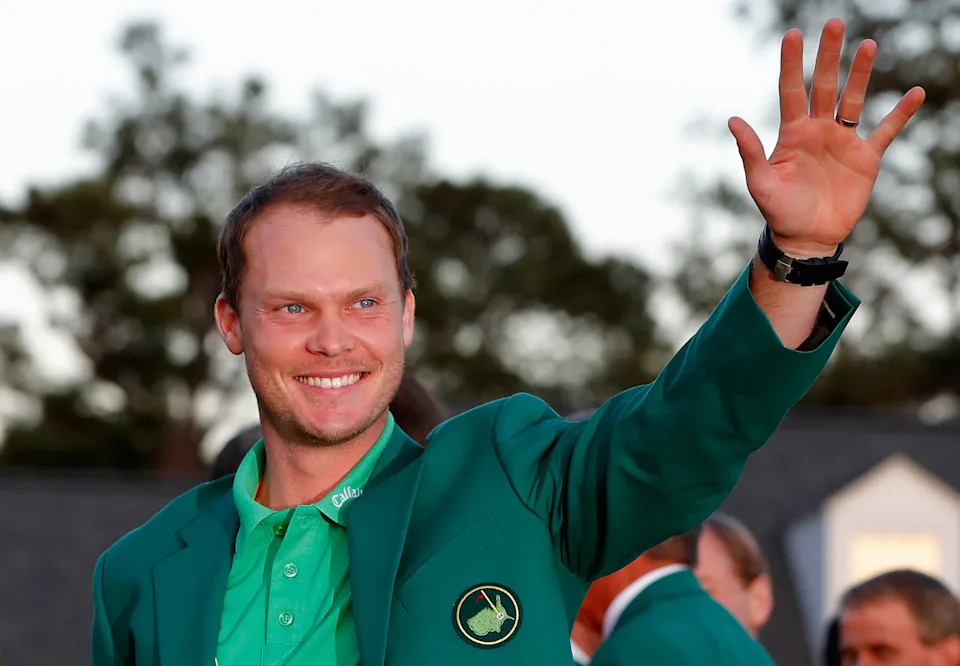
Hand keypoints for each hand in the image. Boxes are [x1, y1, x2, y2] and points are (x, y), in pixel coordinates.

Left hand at [730, 18, 924, 256]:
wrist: (807, 237)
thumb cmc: (779, 211)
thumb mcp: (760, 182)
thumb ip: (749, 151)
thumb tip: (732, 119)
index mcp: (792, 133)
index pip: (792, 90)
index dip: (792, 64)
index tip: (793, 35)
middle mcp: (818, 130)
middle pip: (825, 86)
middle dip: (829, 56)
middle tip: (834, 24)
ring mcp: (843, 141)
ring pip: (854, 99)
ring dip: (861, 73)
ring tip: (867, 45)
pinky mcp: (866, 158)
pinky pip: (887, 130)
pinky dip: (901, 113)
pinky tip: (915, 93)